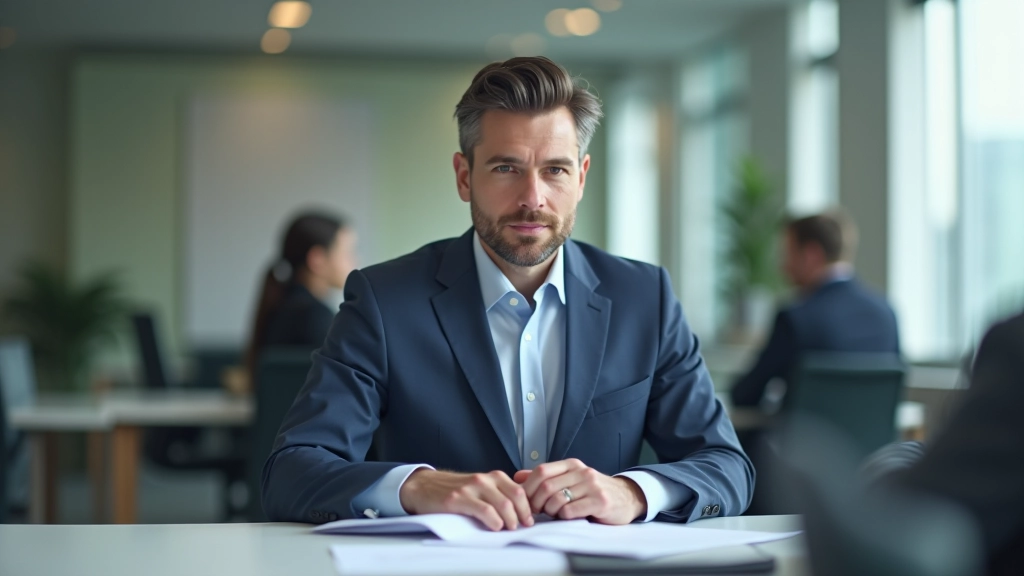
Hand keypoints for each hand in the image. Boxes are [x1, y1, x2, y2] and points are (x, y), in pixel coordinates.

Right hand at [398, 469, 534, 530]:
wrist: (423, 487)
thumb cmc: (453, 490)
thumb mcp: (479, 487)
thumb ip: (497, 494)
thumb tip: (520, 512)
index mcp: (492, 477)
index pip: (519, 490)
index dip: (528, 507)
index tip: (529, 520)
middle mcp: (484, 480)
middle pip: (515, 497)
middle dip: (522, 515)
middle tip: (521, 526)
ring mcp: (471, 488)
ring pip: (502, 504)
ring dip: (510, 520)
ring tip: (509, 528)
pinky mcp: (458, 499)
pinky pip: (484, 510)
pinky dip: (494, 521)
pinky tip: (495, 526)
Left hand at [513, 459, 646, 524]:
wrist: (626, 498)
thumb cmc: (593, 491)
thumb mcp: (570, 479)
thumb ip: (545, 478)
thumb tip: (517, 477)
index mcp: (572, 464)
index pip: (542, 471)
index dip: (528, 487)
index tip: (524, 500)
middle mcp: (582, 472)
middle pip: (546, 486)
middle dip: (536, 502)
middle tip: (536, 512)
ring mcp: (592, 486)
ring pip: (557, 500)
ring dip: (550, 511)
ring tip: (555, 514)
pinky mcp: (600, 502)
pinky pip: (571, 511)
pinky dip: (564, 517)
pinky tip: (569, 517)